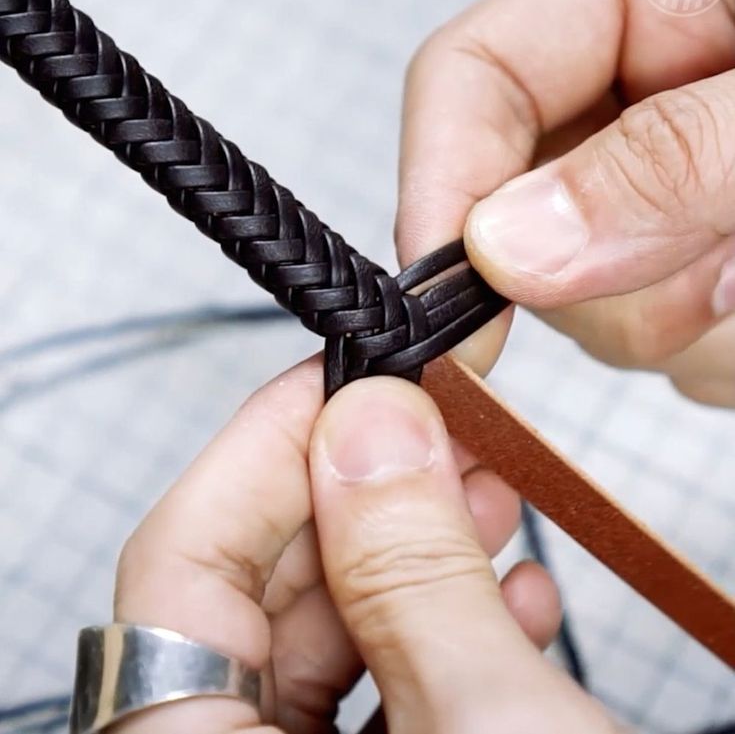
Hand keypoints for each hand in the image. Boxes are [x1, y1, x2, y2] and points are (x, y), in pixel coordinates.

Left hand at [113, 359, 619, 732]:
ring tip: (490, 493)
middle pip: (261, 590)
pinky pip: (383, 686)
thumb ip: (413, 577)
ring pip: (332, 632)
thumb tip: (373, 426)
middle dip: (362, 491)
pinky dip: (445, 626)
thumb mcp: (483, 726)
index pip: (178, 566)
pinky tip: (513, 594)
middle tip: (437, 426)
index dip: (263, 451)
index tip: (345, 381)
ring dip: (417, 550)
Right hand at [397, 0, 734, 407]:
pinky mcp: (704, 269)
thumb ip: (665, 160)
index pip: (471, 79)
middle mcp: (644, 104)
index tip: (449, 303)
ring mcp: (668, 199)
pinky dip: (718, 351)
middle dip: (585, 281)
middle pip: (519, 214)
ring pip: (592, 302)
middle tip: (712, 271)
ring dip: (674, 319)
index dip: (440, 188)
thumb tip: (508, 247)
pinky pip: (669, 347)